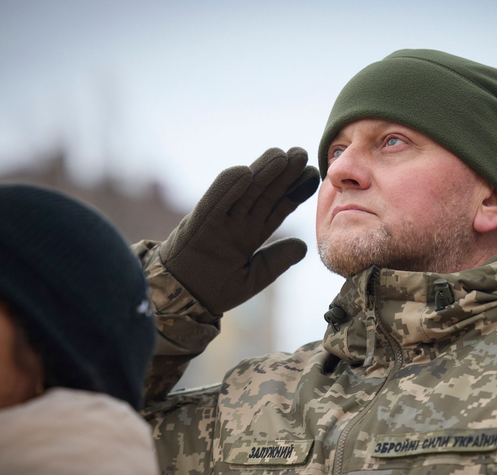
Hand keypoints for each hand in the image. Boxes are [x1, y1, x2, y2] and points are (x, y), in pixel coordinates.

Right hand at [159, 147, 318, 314]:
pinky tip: (246, 172)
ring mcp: (220, 220)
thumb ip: (277, 261)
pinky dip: (228, 187)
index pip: (278, 207)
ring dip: (262, 172)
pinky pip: (215, 202)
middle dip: (284, 173)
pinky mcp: (200, 223)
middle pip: (265, 192)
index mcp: (252, 234)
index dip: (296, 191)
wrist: (183, 299)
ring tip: (282, 155)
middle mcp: (238, 222)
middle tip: (302, 153)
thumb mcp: (254, 277)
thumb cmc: (215, 289)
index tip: (313, 175)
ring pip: (244, 190)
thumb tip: (303, 245)